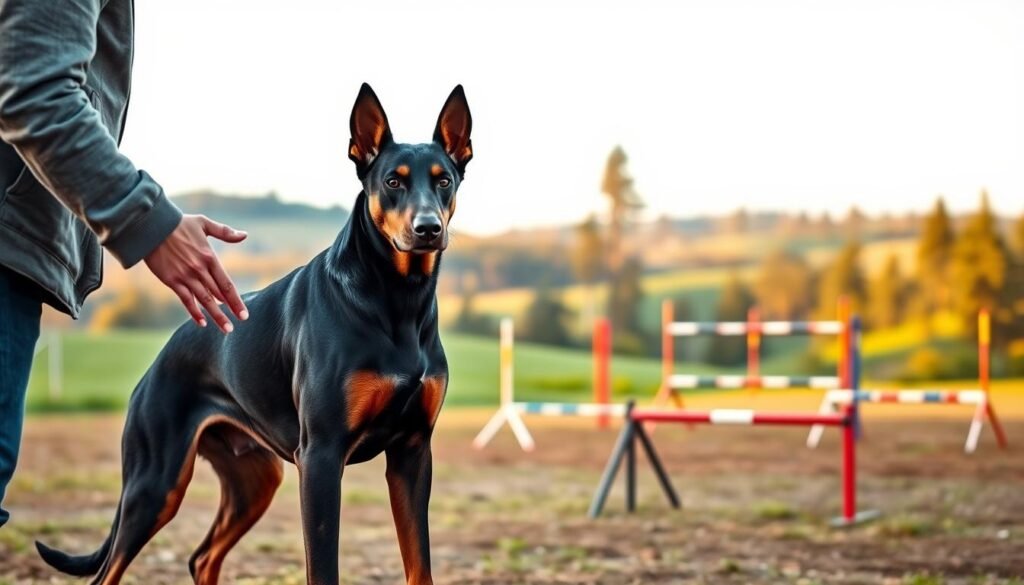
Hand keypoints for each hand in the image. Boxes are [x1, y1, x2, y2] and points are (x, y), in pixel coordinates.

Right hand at [144, 214, 248, 333]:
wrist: (151, 226)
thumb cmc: (178, 224)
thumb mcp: (204, 223)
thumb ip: (225, 232)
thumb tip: (244, 235)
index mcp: (209, 257)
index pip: (226, 284)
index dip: (236, 300)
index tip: (244, 314)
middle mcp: (199, 270)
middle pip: (218, 295)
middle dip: (229, 311)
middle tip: (238, 325)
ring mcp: (185, 276)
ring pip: (204, 301)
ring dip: (215, 316)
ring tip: (226, 329)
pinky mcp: (171, 280)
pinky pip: (185, 300)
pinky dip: (194, 312)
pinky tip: (201, 322)